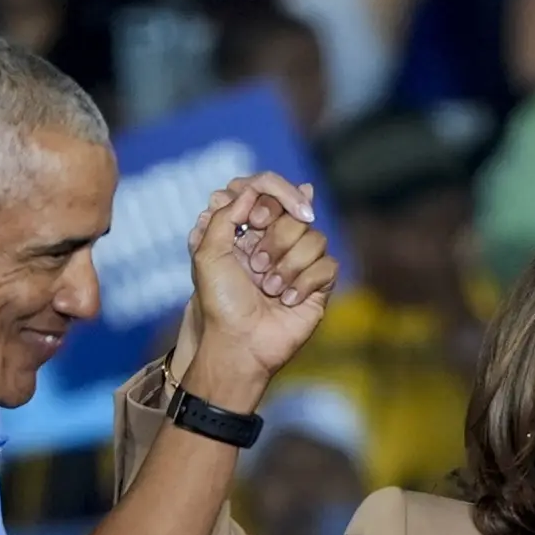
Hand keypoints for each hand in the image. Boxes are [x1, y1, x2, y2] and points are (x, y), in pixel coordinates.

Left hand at [180, 172, 337, 400]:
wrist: (239, 344)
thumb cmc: (220, 303)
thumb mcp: (206, 252)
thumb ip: (226, 213)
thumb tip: (254, 190)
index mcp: (248, 229)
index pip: (270, 191)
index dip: (270, 198)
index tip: (254, 222)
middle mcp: (275, 241)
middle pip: (296, 212)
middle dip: (274, 239)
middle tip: (255, 265)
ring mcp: (299, 262)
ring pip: (315, 237)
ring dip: (287, 266)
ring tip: (268, 289)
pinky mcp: (319, 284)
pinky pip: (327, 265)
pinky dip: (304, 284)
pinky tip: (287, 301)